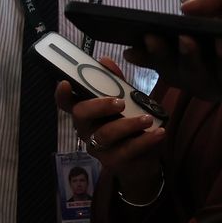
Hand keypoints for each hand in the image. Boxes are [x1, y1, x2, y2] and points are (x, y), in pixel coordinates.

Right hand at [54, 56, 163, 199]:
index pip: (67, 103)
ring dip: (128, 124)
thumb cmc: (130, 127)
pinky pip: (127, 150)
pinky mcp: (113, 162)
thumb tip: (105, 60)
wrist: (143, 161)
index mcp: (87, 113)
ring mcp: (98, 148)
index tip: (65, 83)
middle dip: (99, 106)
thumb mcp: (126, 103)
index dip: (62, 94)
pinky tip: (159, 132)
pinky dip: (145, 140)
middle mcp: (86, 130)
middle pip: (81, 115)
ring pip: (105, 134)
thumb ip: (116, 83)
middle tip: (120, 102)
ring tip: (147, 119)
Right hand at [126, 0, 221, 106]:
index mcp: (217, 47)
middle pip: (181, 72)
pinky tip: (220, 46)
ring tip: (181, 39)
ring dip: (187, 62)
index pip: (178, 53)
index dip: (154, 50)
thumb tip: (184, 7)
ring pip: (200, 83)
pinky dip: (221, 64)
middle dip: (161, 58)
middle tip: (146, 42)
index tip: (131, 41)